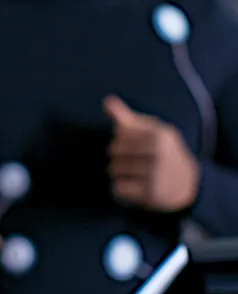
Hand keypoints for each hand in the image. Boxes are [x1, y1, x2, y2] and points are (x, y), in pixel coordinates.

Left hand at [104, 95, 199, 211]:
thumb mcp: (150, 131)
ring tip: (133, 174)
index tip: (134, 146)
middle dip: (117, 157)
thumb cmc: (162, 152)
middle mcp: (159, 153)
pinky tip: (133, 187)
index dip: (121, 140)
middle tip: (131, 162)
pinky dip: (120, 189)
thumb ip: (126, 118)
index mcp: (159, 134)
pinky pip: (118, 188)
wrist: (188, 184)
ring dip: (118, 173)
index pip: (120, 133)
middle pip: (114, 151)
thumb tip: (106, 101)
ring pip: (114, 170)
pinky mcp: (151, 193)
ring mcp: (156, 173)